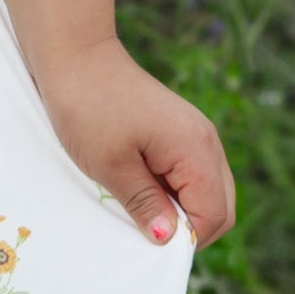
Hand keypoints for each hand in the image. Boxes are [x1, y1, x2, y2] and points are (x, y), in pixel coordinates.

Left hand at [37, 36, 235, 248]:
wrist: (75, 53)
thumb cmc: (88, 107)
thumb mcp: (111, 164)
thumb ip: (145, 203)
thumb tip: (168, 240)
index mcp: (196, 149)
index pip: (214, 215)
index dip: (186, 238)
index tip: (149, 239)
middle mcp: (206, 141)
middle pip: (219, 206)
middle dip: (189, 227)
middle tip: (145, 228)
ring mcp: (194, 133)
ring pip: (206, 190)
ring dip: (179, 207)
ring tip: (139, 205)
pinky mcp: (178, 130)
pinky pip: (189, 173)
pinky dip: (172, 188)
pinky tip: (139, 185)